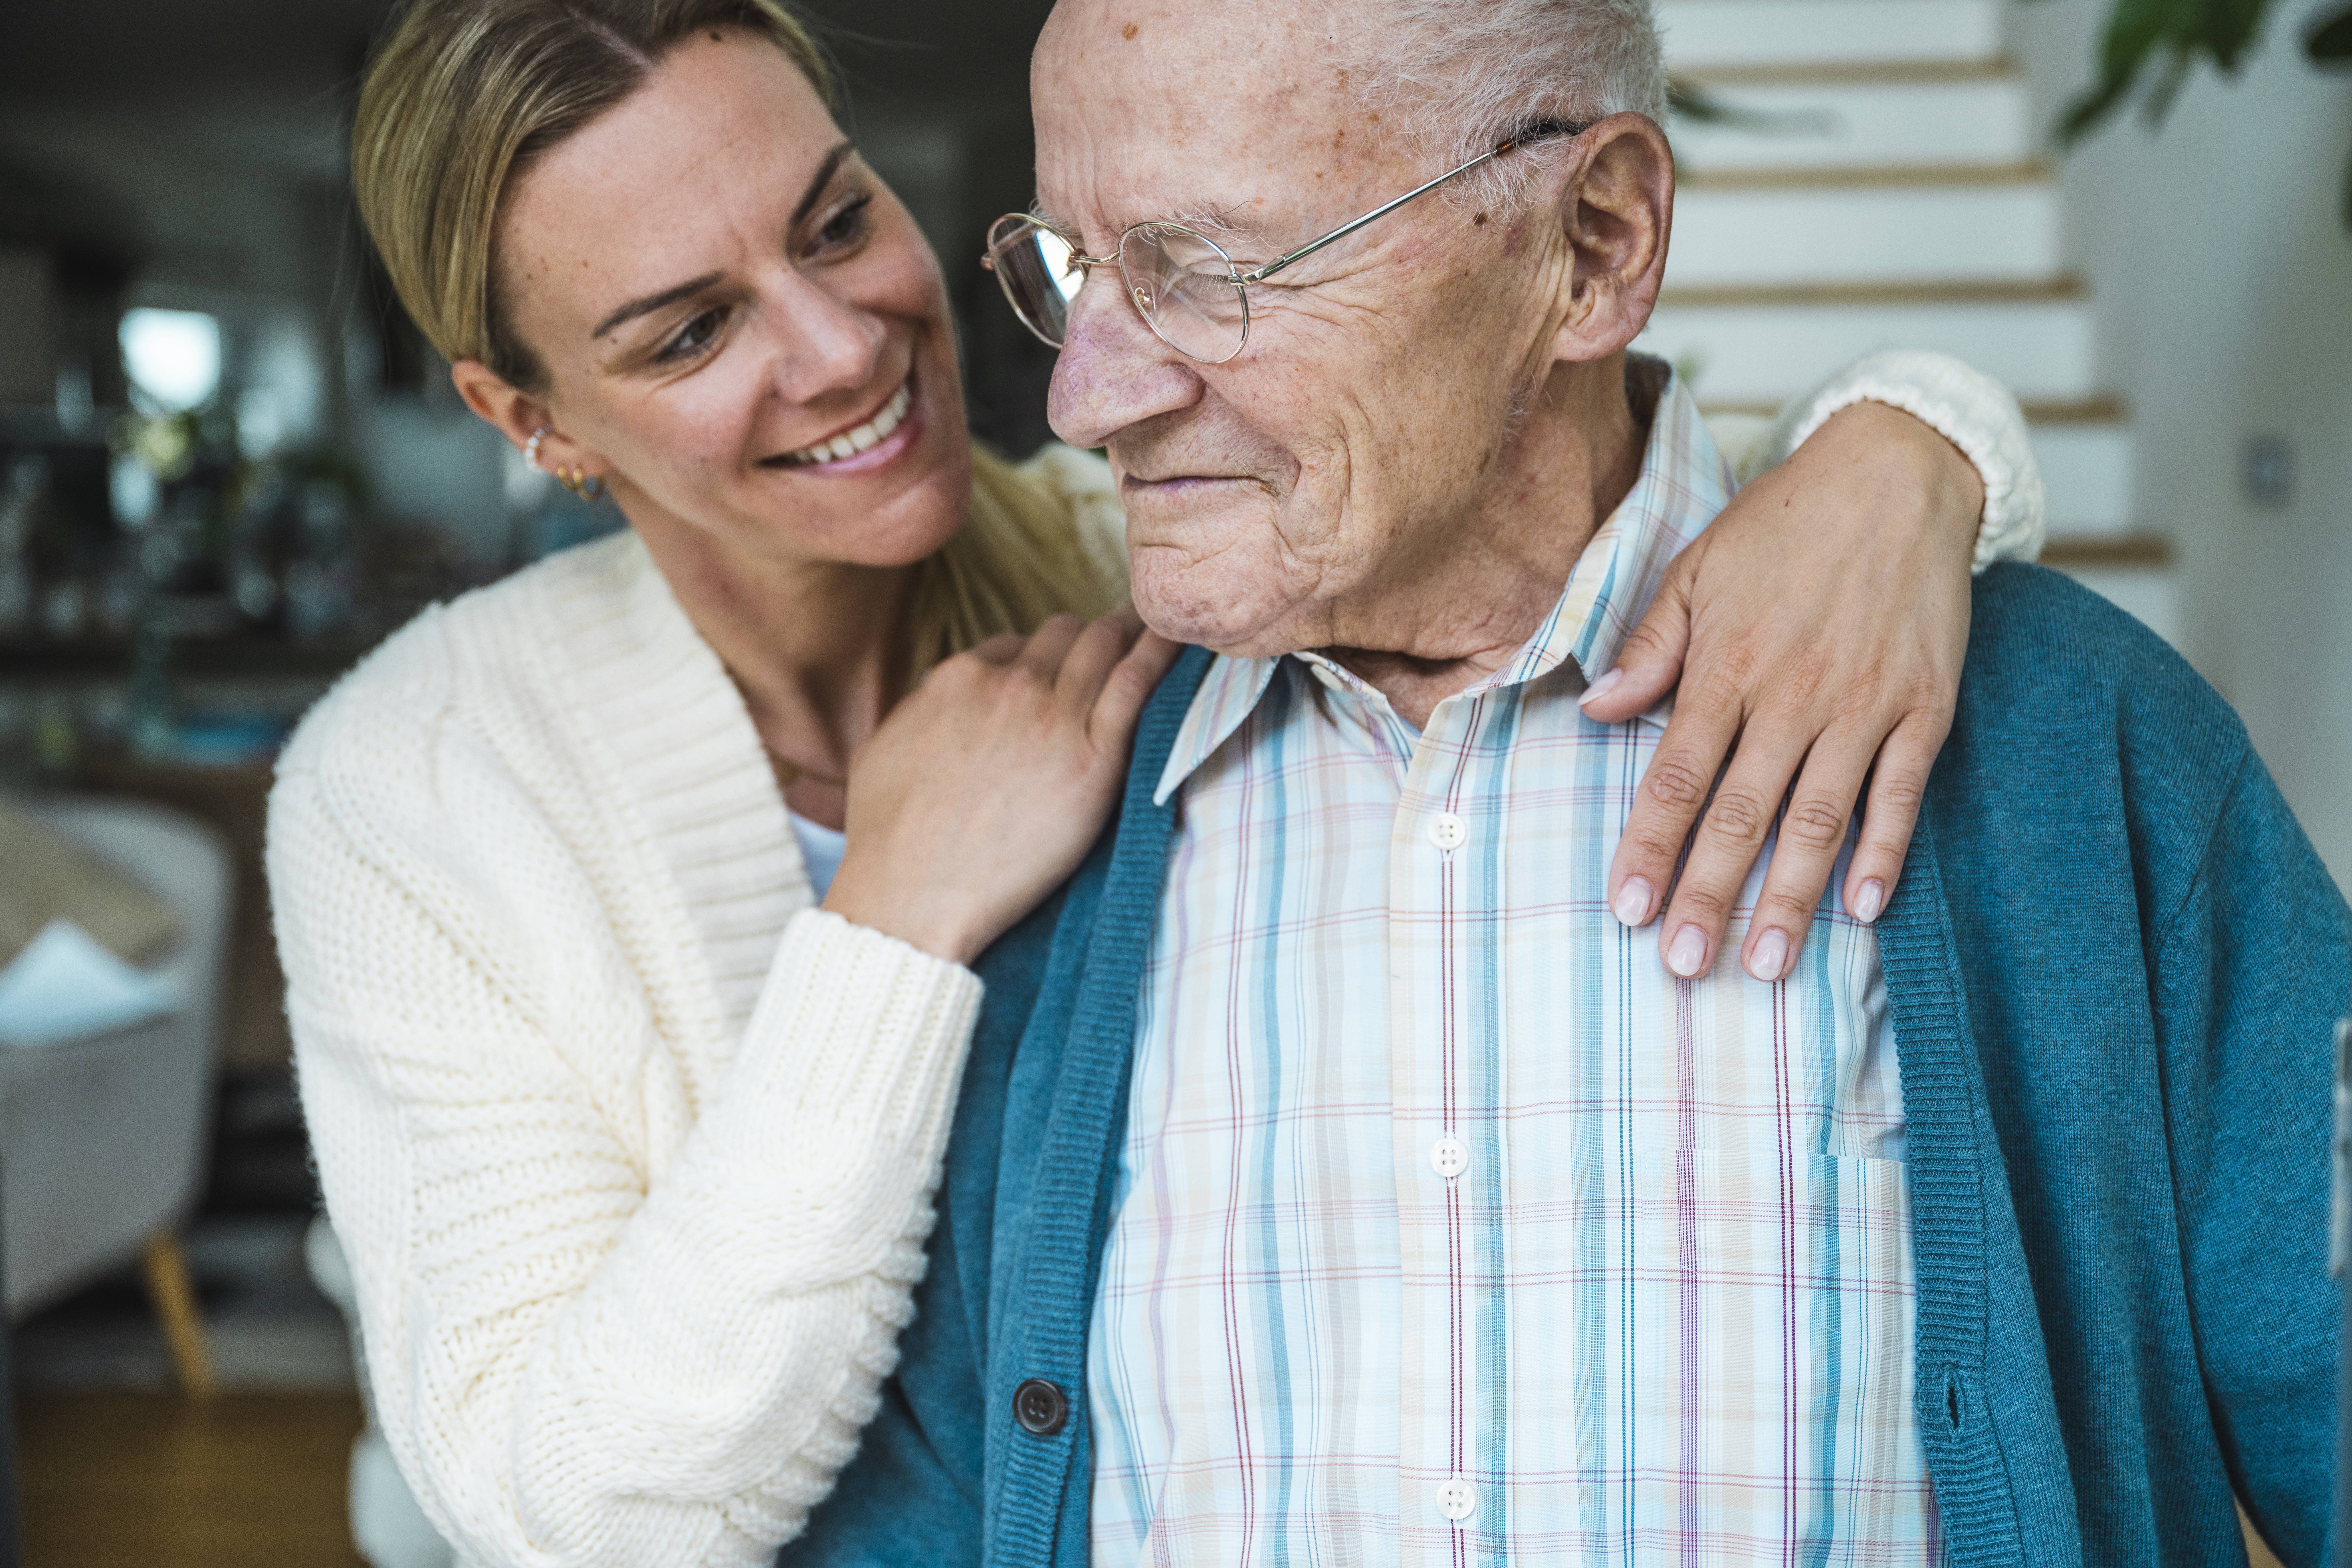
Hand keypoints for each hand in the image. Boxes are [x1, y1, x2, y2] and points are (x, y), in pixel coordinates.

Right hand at [823, 610, 1182, 964]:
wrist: (912, 897)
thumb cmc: (888, 841)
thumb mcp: (882, 752)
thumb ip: (918, 713)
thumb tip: (936, 704)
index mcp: (958, 678)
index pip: (1016, 646)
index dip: (1040, 661)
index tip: (1057, 678)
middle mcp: (1008, 683)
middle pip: (1065, 636)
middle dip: (1088, 641)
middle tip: (1114, 652)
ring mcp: (1053, 715)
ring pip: (1103, 645)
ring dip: (1128, 636)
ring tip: (1156, 633)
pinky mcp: (1094, 755)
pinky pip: (1137, 683)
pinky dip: (1161, 655)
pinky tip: (1179, 642)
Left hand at [1578, 401, 1983, 979]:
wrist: (1896, 474)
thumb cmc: (1784, 525)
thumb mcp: (1696, 569)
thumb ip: (1648, 647)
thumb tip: (1596, 710)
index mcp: (1727, 666)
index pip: (1678, 777)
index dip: (1650, 846)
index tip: (1625, 907)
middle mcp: (1794, 695)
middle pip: (1742, 815)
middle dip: (1710, 896)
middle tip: (1685, 966)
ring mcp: (1865, 706)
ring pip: (1819, 820)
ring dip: (1791, 898)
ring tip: (1765, 964)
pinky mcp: (1925, 708)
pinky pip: (1902, 794)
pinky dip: (1884, 853)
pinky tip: (1864, 909)